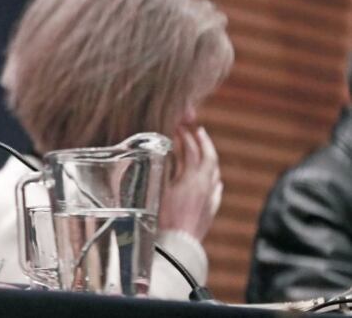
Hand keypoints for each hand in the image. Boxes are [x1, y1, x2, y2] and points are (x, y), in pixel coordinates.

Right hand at [159, 125, 221, 240]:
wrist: (177, 247)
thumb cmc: (162, 219)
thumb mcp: (157, 189)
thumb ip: (161, 168)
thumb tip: (160, 151)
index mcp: (192, 178)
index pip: (192, 150)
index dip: (186, 136)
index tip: (180, 126)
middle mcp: (205, 186)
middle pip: (208, 158)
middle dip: (202, 142)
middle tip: (196, 131)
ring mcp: (210, 198)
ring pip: (214, 172)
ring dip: (208, 157)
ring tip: (202, 150)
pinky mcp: (210, 210)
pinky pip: (216, 188)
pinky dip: (213, 177)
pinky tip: (213, 179)